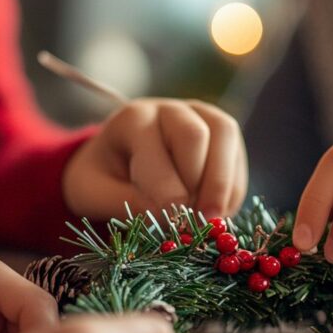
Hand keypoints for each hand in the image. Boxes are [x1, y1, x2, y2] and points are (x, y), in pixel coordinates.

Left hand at [62, 98, 247, 219]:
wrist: (117, 166)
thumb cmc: (103, 179)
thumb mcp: (95, 193)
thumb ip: (126, 203)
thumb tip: (169, 215)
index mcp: (132, 119)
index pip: (155, 146)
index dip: (166, 187)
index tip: (171, 220)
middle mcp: (169, 110)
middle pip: (195, 134)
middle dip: (198, 182)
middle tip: (196, 223)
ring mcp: (201, 117)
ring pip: (224, 134)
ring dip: (222, 183)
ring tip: (213, 220)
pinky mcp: (223, 137)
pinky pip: (236, 157)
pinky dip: (232, 190)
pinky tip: (217, 214)